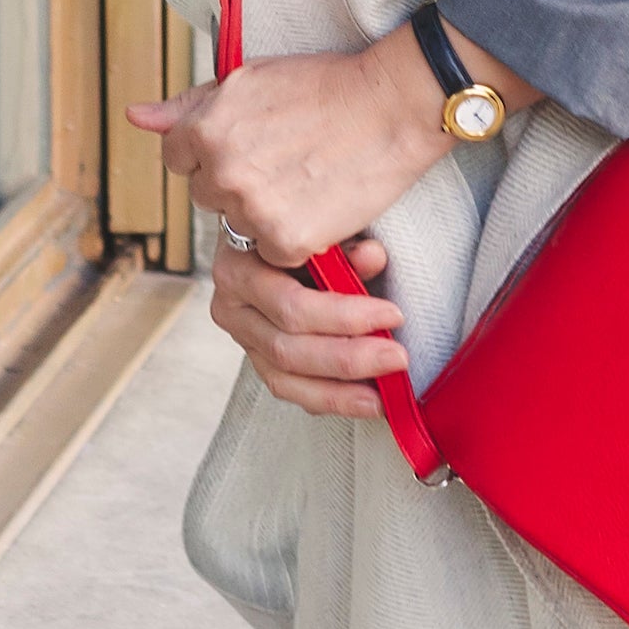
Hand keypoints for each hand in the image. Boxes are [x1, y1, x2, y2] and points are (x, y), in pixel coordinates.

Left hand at [131, 31, 457, 259]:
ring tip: (305, 179)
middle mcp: (221, 172)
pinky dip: (294, 237)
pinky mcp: (286, 241)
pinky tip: (318, 203)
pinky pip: (273, 252)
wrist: (391, 106)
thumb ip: (188, 105)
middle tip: (284, 160)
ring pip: (240, 226)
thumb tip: (135, 117)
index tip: (250, 144)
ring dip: (265, 213)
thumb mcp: (249, 80)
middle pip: (208, 195)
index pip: (179, 158)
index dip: (214, 151)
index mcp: (205, 129)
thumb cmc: (324, 86)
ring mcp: (252, 210)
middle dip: (237, 182)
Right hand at [210, 235, 405, 418]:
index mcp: (239, 266)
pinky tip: (363, 402)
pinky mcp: (258, 360)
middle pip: (288, 347)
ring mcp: (243, 338)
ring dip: (339, 390)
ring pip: (286, 377)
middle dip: (349, 357)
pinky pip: (289, 390)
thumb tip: (373, 257)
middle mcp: (232, 306)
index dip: (344, 315)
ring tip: (382, 396)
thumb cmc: (303, 227)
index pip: (292, 304)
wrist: (277, 235)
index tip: (392, 315)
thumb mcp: (324, 227)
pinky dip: (328, 399)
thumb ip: (346, 244)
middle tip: (396, 357)